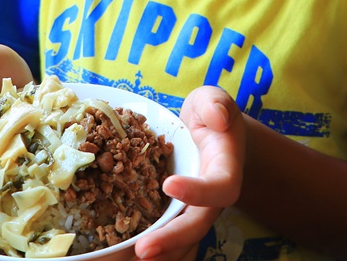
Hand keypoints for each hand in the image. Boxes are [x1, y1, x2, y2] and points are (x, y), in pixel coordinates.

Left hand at [134, 86, 244, 260]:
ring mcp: (194, 212)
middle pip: (197, 226)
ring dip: (160, 256)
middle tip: (143, 250)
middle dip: (172, 240)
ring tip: (127, 259)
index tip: (169, 185)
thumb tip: (218, 118)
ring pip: (183, 243)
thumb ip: (216, 103)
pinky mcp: (177, 218)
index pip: (219, 188)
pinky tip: (121, 256)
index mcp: (225, 170)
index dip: (198, 191)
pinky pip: (169, 243)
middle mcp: (212, 199)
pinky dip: (152, 254)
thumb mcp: (213, 100)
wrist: (212, 137)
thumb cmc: (210, 116)